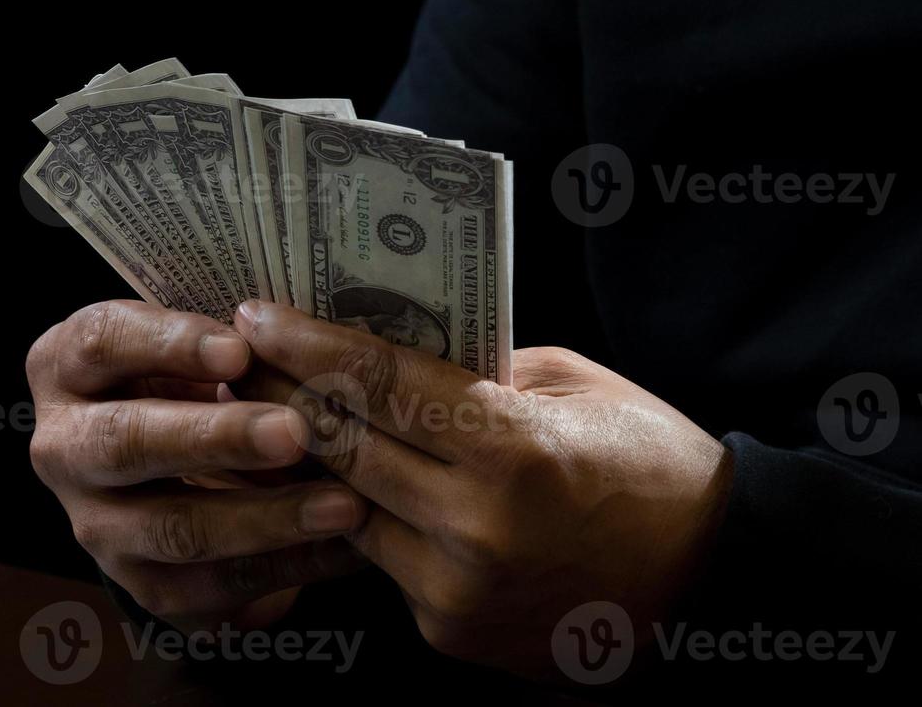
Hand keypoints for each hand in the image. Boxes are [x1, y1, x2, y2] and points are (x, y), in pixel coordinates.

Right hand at [25, 300, 368, 632]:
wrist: (160, 460)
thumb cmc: (185, 377)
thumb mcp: (188, 345)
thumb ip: (229, 346)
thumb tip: (307, 350)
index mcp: (65, 365)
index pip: (102, 342)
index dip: (170, 345)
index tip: (240, 350)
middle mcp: (62, 447)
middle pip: (128, 443)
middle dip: (216, 438)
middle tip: (293, 432)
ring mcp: (93, 524)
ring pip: (173, 528)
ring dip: (265, 518)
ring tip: (342, 505)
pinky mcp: (139, 583)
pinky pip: (213, 586)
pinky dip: (287, 567)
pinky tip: (346, 548)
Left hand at [232, 301, 731, 678]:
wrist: (706, 580)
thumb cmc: (650, 460)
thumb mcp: (573, 384)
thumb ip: (478, 368)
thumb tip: (394, 349)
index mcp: (513, 449)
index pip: (382, 384)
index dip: (310, 344)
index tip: (257, 315)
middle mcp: (475, 526)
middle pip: (343, 445)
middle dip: (280, 395)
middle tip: (239, 358)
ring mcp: (456, 588)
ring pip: (344, 507)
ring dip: (305, 459)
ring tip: (271, 411)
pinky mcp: (449, 630)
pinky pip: (379, 558)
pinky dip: (356, 514)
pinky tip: (336, 479)